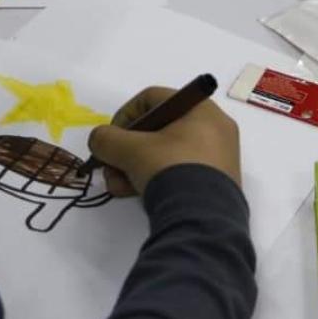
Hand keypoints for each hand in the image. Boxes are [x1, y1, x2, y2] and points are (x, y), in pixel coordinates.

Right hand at [87, 86, 240, 196]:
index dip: (125, 115)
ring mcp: (217, 160)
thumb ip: (107, 139)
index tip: (111, 137)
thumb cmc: (170, 169)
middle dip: (127, 149)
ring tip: (119, 186)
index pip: (154, 99)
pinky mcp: (215, 186)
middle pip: (158, 129)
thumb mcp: (131, 150)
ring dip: (134, 167)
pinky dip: (155, 180)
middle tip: (111, 166)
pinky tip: (136, 195)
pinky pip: (179, 173)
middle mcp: (214, 130)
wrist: (203, 219)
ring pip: (165, 154)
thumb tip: (100, 141)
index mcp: (202, 110)